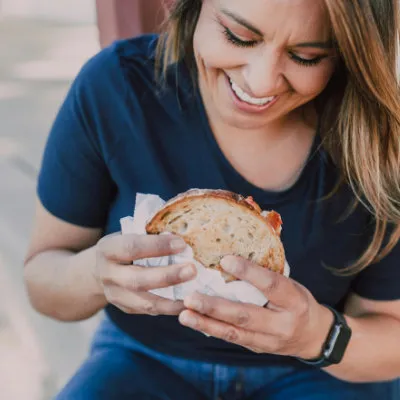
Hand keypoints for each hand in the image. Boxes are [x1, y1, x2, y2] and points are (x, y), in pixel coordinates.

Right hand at [95, 233, 196, 315]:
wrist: (101, 268)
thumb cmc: (125, 244)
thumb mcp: (130, 233)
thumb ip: (151, 234)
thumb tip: (184, 234)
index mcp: (108, 250)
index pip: (131, 248)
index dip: (157, 246)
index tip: (181, 243)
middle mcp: (108, 275)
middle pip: (138, 280)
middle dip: (168, 276)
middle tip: (192, 270)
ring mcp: (115, 295)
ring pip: (145, 302)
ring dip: (172, 299)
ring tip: (195, 292)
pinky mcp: (126, 308)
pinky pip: (151, 311)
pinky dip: (171, 307)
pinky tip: (188, 301)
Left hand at [179, 256, 332, 358]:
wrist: (314, 336)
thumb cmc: (297, 300)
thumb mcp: (291, 283)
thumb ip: (267, 273)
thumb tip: (236, 249)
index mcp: (294, 300)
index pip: (270, 284)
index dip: (248, 272)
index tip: (225, 259)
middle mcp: (282, 323)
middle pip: (245, 315)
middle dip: (215, 307)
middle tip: (191, 297)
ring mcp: (269, 340)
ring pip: (234, 333)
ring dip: (206, 323)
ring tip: (184, 314)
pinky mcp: (257, 348)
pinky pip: (232, 338)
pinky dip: (211, 329)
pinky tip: (194, 321)